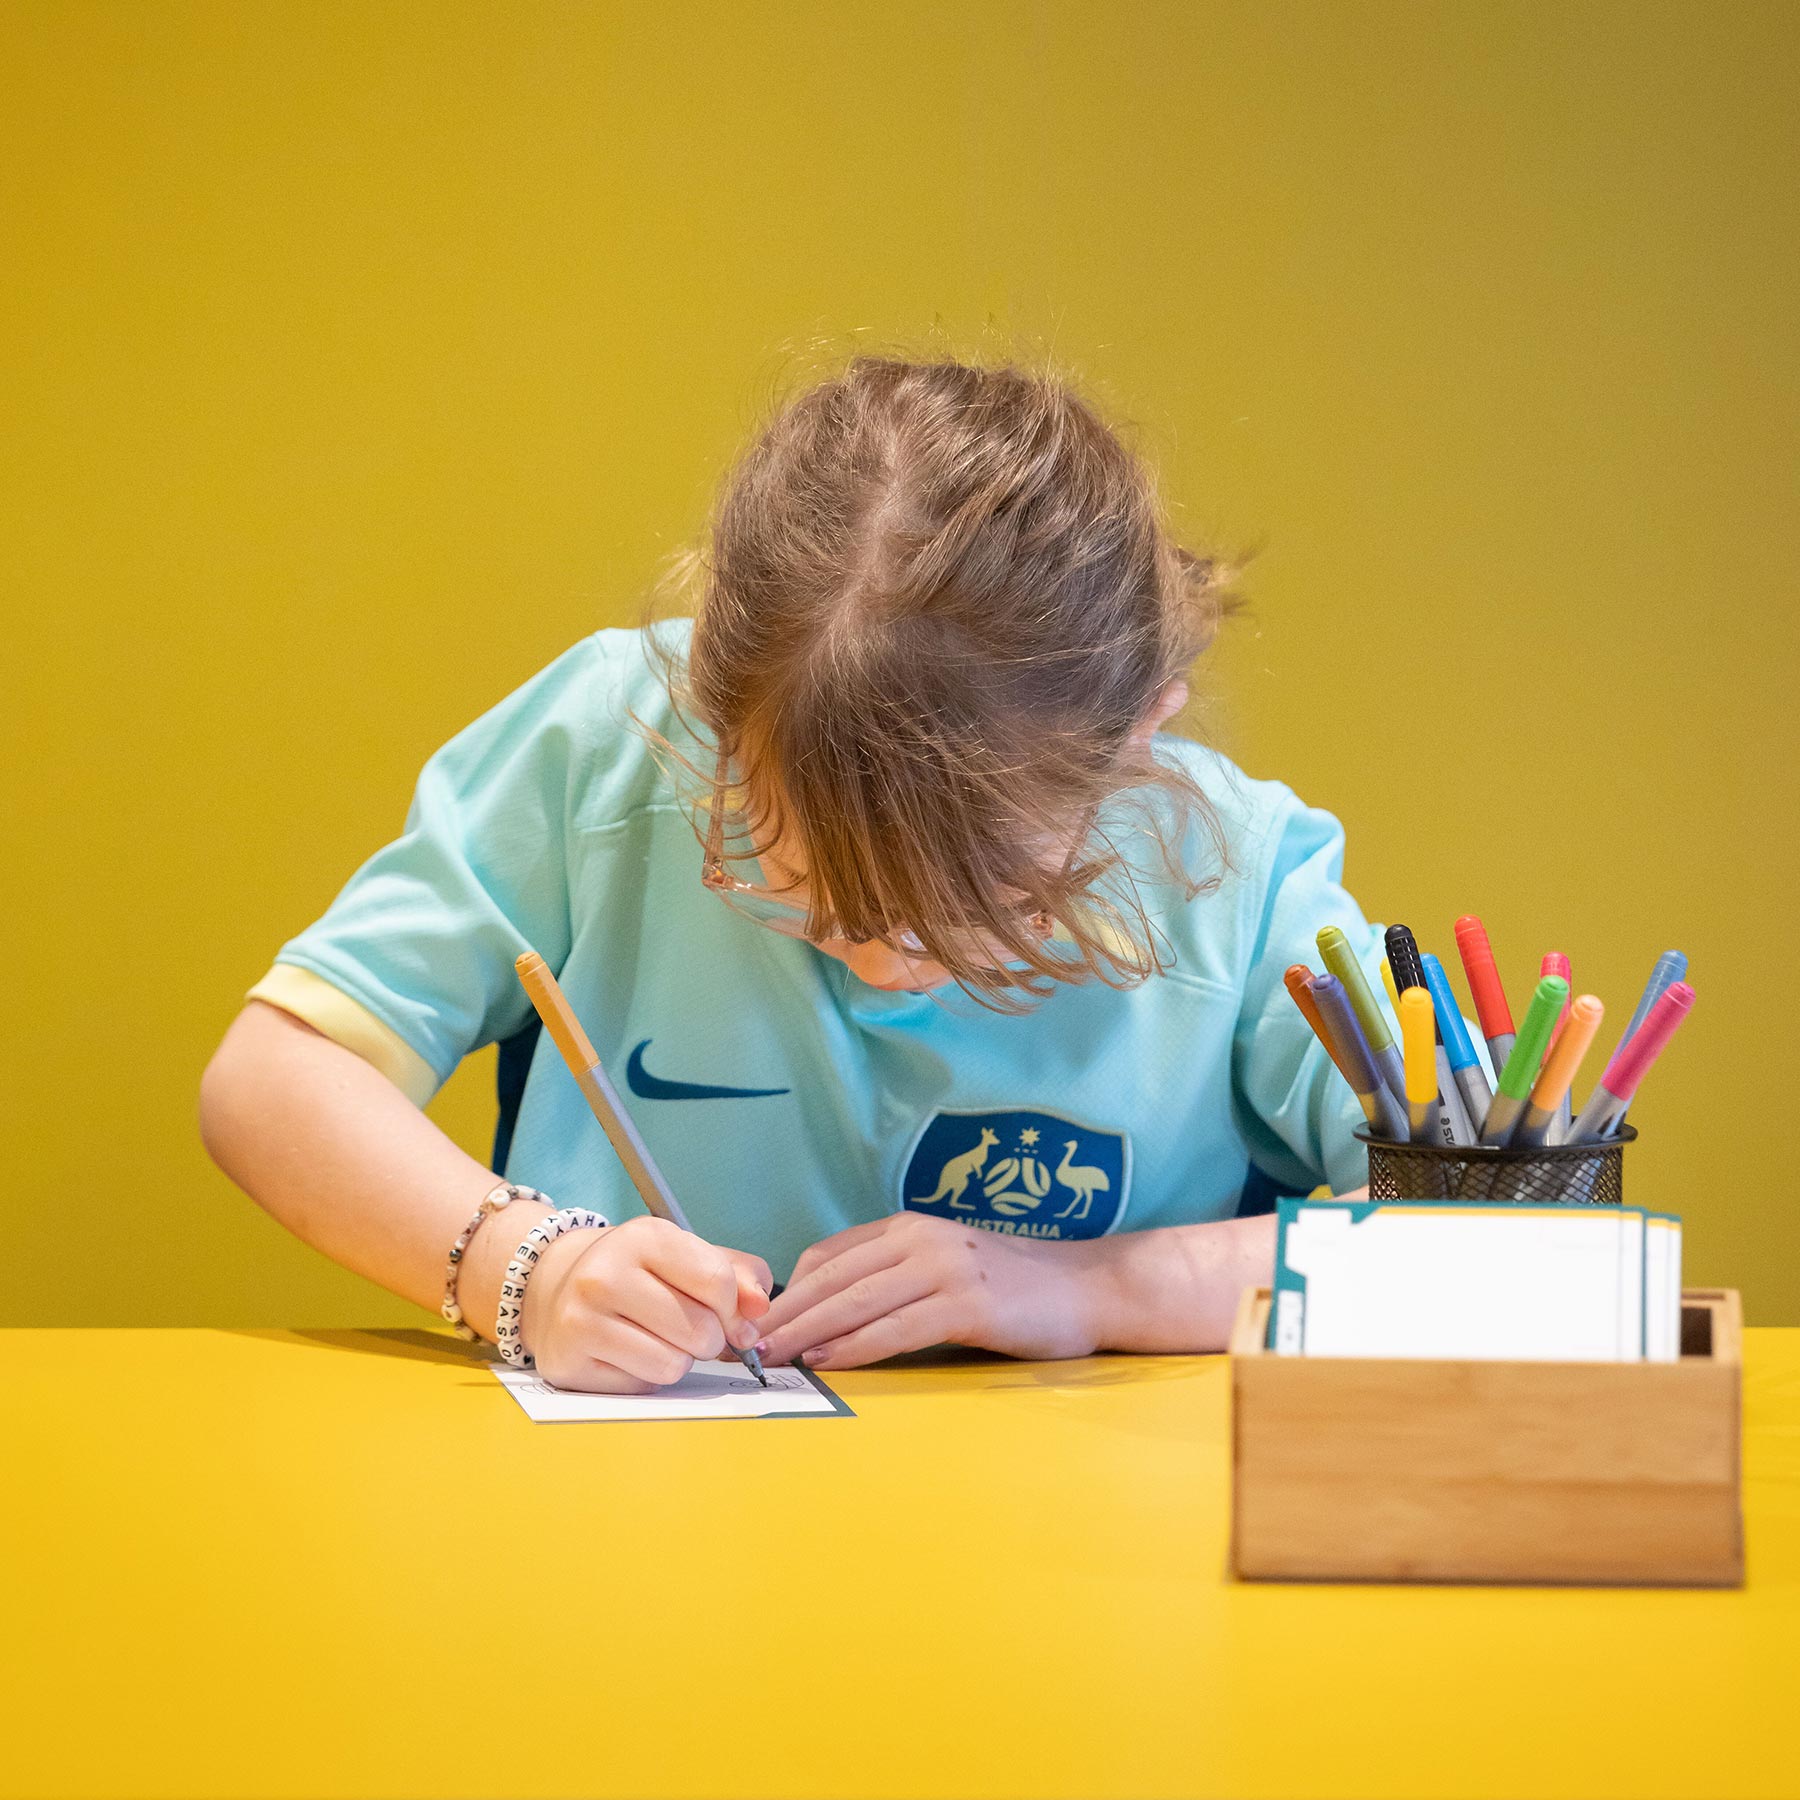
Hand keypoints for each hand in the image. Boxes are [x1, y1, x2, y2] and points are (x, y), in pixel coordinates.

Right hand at [520, 1217, 771, 1393]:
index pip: (717, 1281)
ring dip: (678, 1360)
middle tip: (685, 1326)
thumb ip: (739, 1275)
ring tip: (656, 1337)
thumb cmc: (640, 1273)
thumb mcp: (688, 1255)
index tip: (727, 1313)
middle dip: (708, 1338)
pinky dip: (646, 1376)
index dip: (734, 1308)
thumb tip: (759, 1309)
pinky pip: (642, 1386)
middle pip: (701, 1330)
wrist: (559, 1286)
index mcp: (644, 1236)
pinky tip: (627, 1352)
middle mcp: (605, 1273)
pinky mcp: (569, 1361)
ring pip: (674, 1365)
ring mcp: (582, 1318)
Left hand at [754, 1212, 1101, 1370]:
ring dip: (809, 1332)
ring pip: (857, 1301)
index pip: (829, 1254)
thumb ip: (893, 1276)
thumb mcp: (943, 1265)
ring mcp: (945, 1269)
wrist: (1084, 1289)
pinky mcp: (968, 1305)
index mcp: (909, 1227)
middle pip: (834, 1278)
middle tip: (748, 1346)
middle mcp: (921, 1239)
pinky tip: (829, 1362)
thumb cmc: (1010, 1287)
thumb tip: (827, 1311)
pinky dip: (857, 1347)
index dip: (788, 1288)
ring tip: (775, 1358)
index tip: (757, 1320)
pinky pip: (897, 1329)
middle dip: (786, 1314)